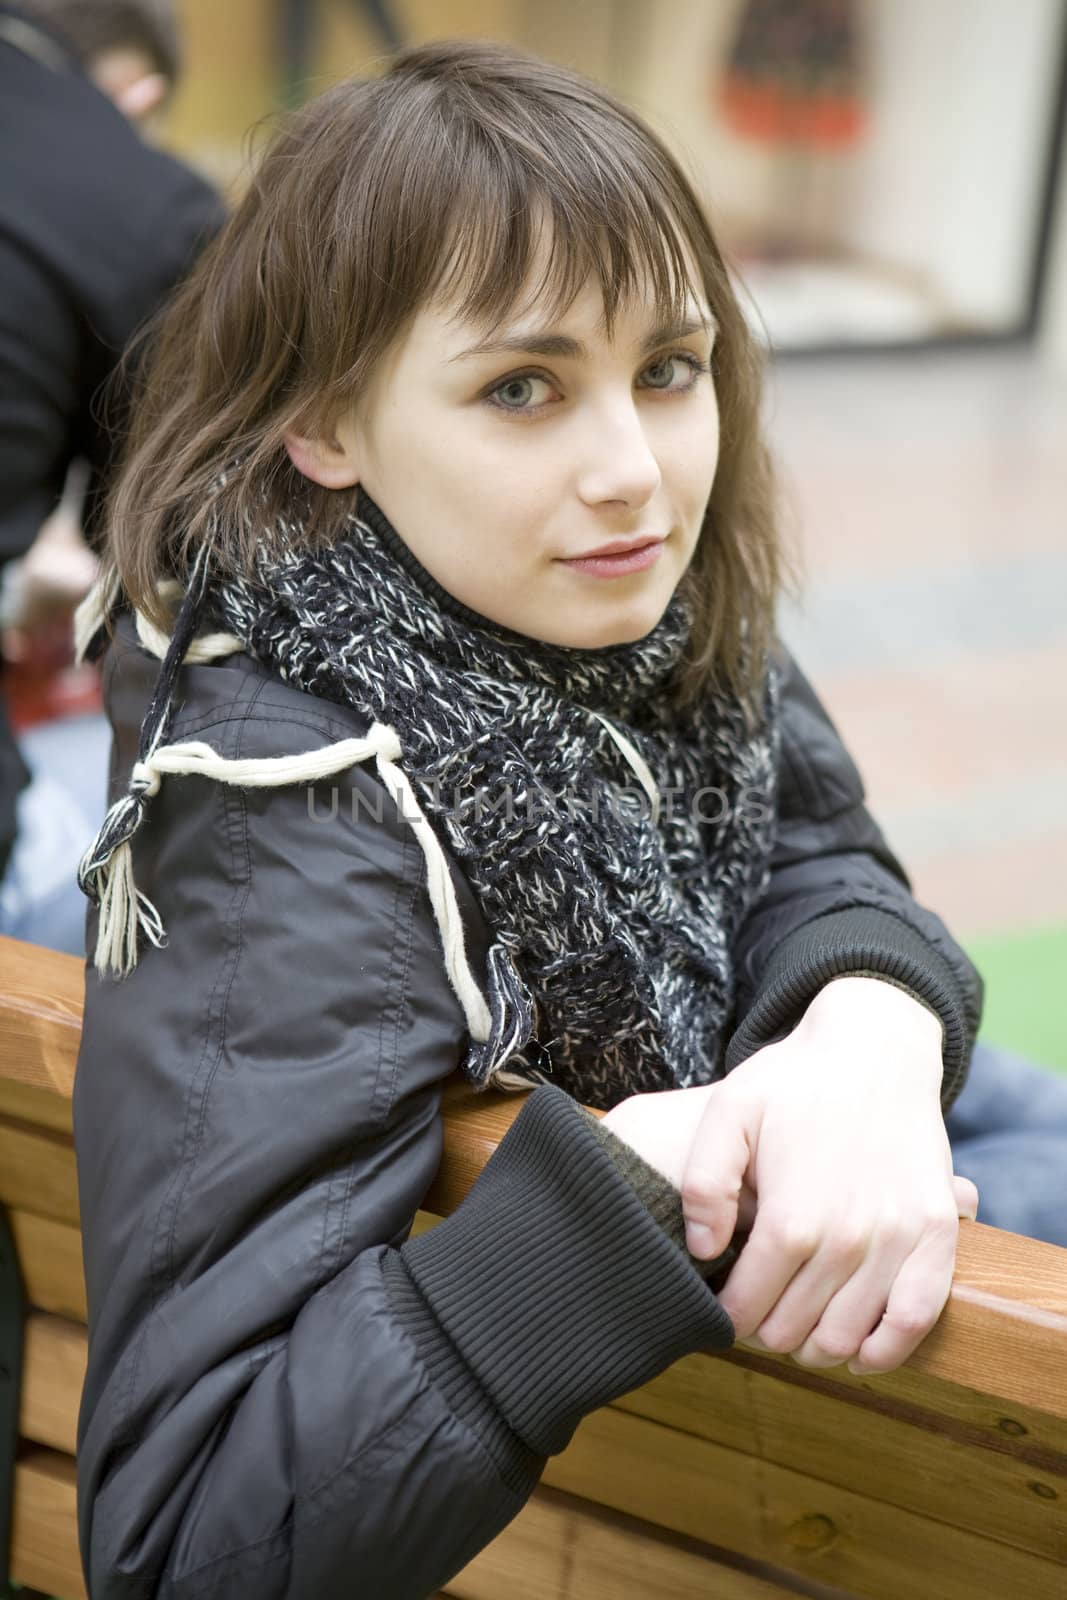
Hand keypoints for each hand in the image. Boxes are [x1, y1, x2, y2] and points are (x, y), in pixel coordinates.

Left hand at [678, 978, 977, 1373]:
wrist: (874, 1049)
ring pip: (850, 1336)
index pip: (749, 1306)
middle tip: (757, 1313)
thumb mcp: (727, 1112)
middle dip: (767, 1330)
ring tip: (798, 1330)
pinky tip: (860, 1353)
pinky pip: (918, 1317)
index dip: (728, 1317)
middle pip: (795, 1329)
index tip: (721, 1309)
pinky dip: (888, 1349)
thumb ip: (702, 1183)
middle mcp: (848, 1238)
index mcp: (792, 1216)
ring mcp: (899, 1238)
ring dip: (818, 1346)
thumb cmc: (793, 1082)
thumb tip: (703, 1249)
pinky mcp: (938, 1232)